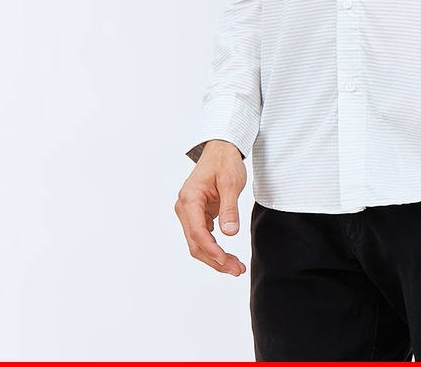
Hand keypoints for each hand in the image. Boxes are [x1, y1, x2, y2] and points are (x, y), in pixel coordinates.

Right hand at [175, 140, 246, 275]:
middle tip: (236, 270)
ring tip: (235, 267)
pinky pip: (202, 236)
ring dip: (215, 257)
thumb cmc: (225, 161)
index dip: (211, 250)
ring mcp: (189, 212)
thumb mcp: (231, 183)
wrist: (221, 149)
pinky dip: (214, 248)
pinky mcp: (196, 214)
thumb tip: (230, 234)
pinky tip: (228, 256)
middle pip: (196, 243)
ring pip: (198, 243)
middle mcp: (184, 207)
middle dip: (215, 260)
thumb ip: (229, 208)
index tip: (226, 261)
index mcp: (190, 198)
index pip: (197, 232)